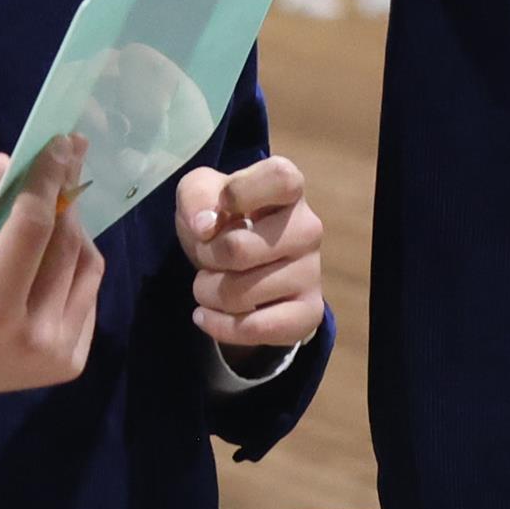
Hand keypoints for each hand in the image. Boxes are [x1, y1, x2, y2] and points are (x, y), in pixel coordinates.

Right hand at [0, 136, 103, 414]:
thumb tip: (7, 165)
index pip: (33, 229)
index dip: (47, 180)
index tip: (59, 141)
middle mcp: (32, 337)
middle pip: (65, 244)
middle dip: (65, 192)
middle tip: (67, 151)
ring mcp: (57, 354)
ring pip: (86, 263)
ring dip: (71, 225)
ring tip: (49, 200)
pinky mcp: (70, 361)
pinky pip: (87, 289)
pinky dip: (73, 259)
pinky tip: (46, 249)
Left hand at [175, 155, 324, 359]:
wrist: (241, 266)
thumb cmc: (223, 219)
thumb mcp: (200, 193)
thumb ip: (197, 195)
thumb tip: (206, 226)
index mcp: (290, 189)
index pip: (280, 179)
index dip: (240, 193)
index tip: (219, 207)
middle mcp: (309, 227)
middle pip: (239, 248)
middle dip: (205, 257)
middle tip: (207, 255)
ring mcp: (312, 272)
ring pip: (239, 294)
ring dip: (206, 292)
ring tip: (210, 284)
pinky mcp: (309, 312)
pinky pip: (256, 329)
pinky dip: (219, 326)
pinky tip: (207, 315)